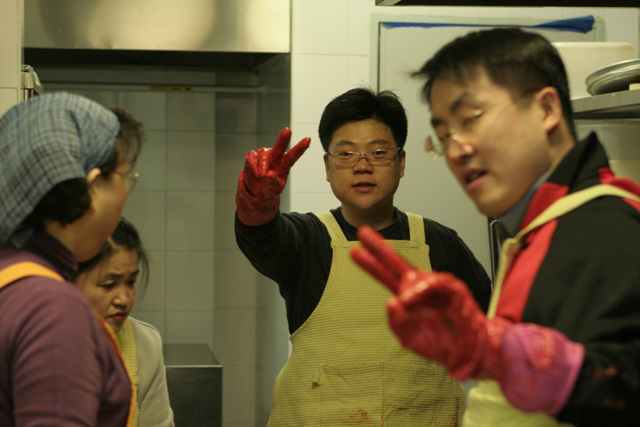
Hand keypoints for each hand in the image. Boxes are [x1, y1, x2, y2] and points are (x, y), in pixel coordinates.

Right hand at [236, 128, 309, 224]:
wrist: (256, 190)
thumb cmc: (269, 188)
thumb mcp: (274, 189)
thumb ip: (274, 183)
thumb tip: (270, 175)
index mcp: (284, 165)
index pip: (293, 156)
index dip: (300, 148)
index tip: (308, 139)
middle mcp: (275, 157)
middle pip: (279, 147)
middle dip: (283, 139)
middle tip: (288, 131)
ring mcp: (264, 154)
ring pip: (263, 156)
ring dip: (262, 168)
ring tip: (261, 176)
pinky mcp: (252, 155)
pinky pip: (252, 157)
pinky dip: (252, 166)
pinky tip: (255, 172)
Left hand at [351, 224, 494, 379]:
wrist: (470, 355)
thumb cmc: (443, 345)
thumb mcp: (410, 339)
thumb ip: (397, 323)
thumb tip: (391, 301)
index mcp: (408, 299)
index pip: (386, 276)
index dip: (371, 265)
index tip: (353, 252)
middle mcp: (420, 289)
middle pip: (397, 263)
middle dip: (380, 248)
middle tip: (362, 233)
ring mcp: (436, 288)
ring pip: (417, 274)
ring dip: (408, 284)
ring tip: (406, 300)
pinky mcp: (455, 290)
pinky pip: (437, 283)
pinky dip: (423, 289)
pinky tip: (413, 298)